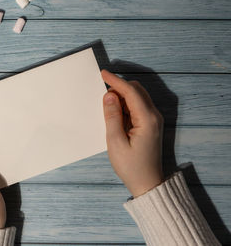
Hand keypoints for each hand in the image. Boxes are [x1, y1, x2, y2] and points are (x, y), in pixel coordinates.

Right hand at [101, 70, 163, 196]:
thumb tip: (109, 95)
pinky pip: (138, 106)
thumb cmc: (131, 166)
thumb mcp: (116, 142)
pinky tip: (116, 114)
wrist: (147, 183)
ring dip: (122, 97)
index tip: (103, 73)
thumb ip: (112, 116)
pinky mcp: (150, 124)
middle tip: (102, 96)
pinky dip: (126, 105)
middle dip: (119, 88)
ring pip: (137, 97)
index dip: (116, 81)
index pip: (131, 92)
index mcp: (147, 119)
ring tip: (107, 108)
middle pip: (136, 90)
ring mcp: (154, 119)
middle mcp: (154, 116)